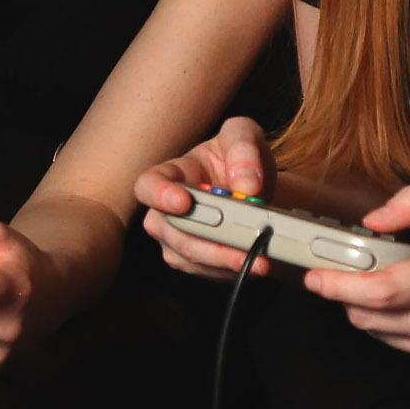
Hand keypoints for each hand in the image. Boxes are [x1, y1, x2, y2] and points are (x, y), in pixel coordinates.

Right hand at [134, 117, 275, 279]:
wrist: (254, 187)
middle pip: (171, 231)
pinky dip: (233, 270)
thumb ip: (244, 149)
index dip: (160, 195)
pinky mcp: (195, 263)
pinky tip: (256, 262)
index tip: (183, 202)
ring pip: (191, 257)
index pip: (149, 185)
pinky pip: (208, 272)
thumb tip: (245, 187)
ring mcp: (176, 240)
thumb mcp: (245, 136)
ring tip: (260, 259)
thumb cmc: (239, 158)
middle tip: (243, 242)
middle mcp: (166, 210)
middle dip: (207, 240)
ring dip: (225, 261)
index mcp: (173, 174)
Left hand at [303, 184, 409, 372]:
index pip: (380, 291)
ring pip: (377, 332)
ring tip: (380, 280)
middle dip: (344, 294)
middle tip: (339, 271)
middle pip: (367, 316)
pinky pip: (397, 343)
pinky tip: (407, 299)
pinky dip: (389, 321)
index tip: (314, 274)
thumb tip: (373, 220)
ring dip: (364, 307)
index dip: (337, 284)